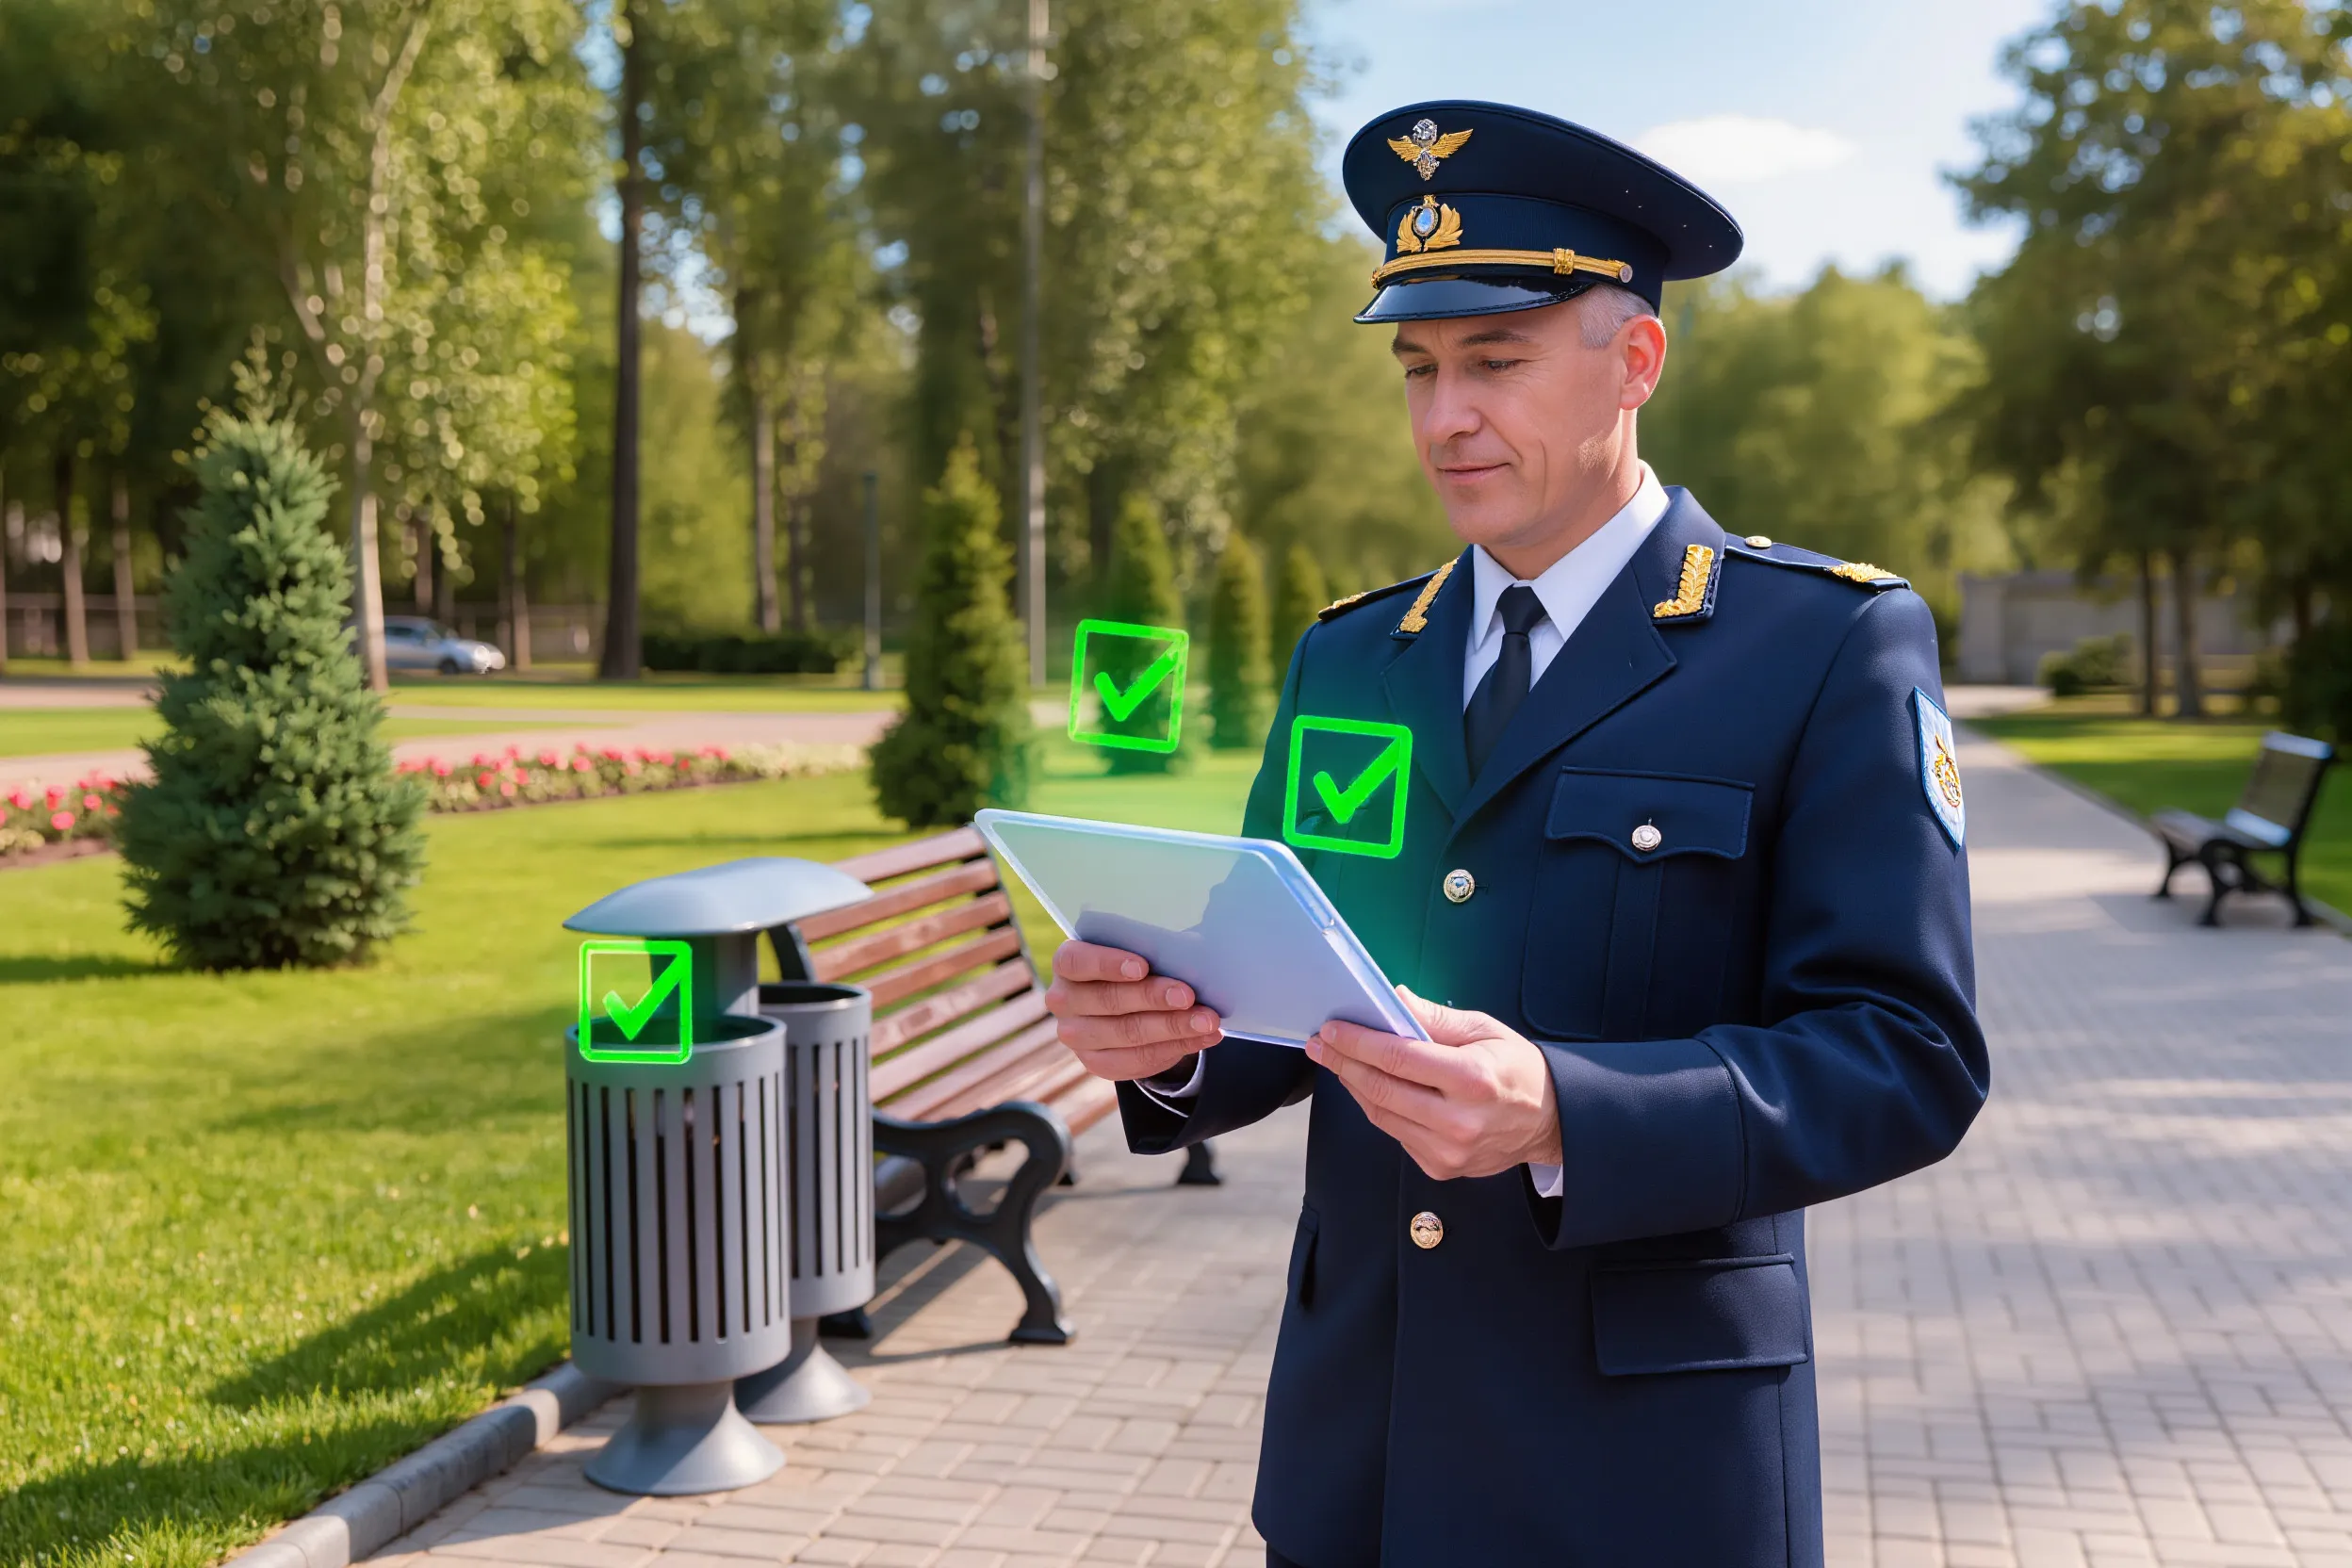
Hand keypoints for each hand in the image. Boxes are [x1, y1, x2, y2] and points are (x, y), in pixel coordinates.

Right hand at [1044, 940, 1222, 1082]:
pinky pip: (1137, 1059)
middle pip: (1108, 1000)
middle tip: (1188, 996)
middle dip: (1153, 998)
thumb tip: (1193, 951)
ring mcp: (1076, 1036)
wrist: (1124, 1005)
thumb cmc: (1134, 966)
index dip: (1108, 964)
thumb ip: (1153, 949)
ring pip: (1127, 1033)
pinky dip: (1176, 1048)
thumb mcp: (1138, 950)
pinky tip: (1202, 1038)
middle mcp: (1064, 1000)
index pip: (1076, 962)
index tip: (1143, 967)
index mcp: (1067, 963)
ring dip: (1173, 1027)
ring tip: (1207, 1020)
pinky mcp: (1096, 1063)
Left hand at [1306, 987, 1562, 1180]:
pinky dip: (1377, 1107)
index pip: (1399, 1058)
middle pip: (1381, 1089)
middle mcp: (1458, 1120)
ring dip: (1354, 1085)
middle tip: (1320, 1044)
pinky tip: (1368, 1086)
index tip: (1331, 1029)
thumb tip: (1394, 999)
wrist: (1549, 1121)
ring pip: (1380, 1114)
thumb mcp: (1485, 1030)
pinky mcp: (1439, 1167)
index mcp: (1472, 1079)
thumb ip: (1436, 1018)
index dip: (1358, 1042)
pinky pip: (1394, 1133)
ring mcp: (1448, 1150)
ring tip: (1338, 1061)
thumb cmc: (1517, 1070)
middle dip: (1343, 1062)